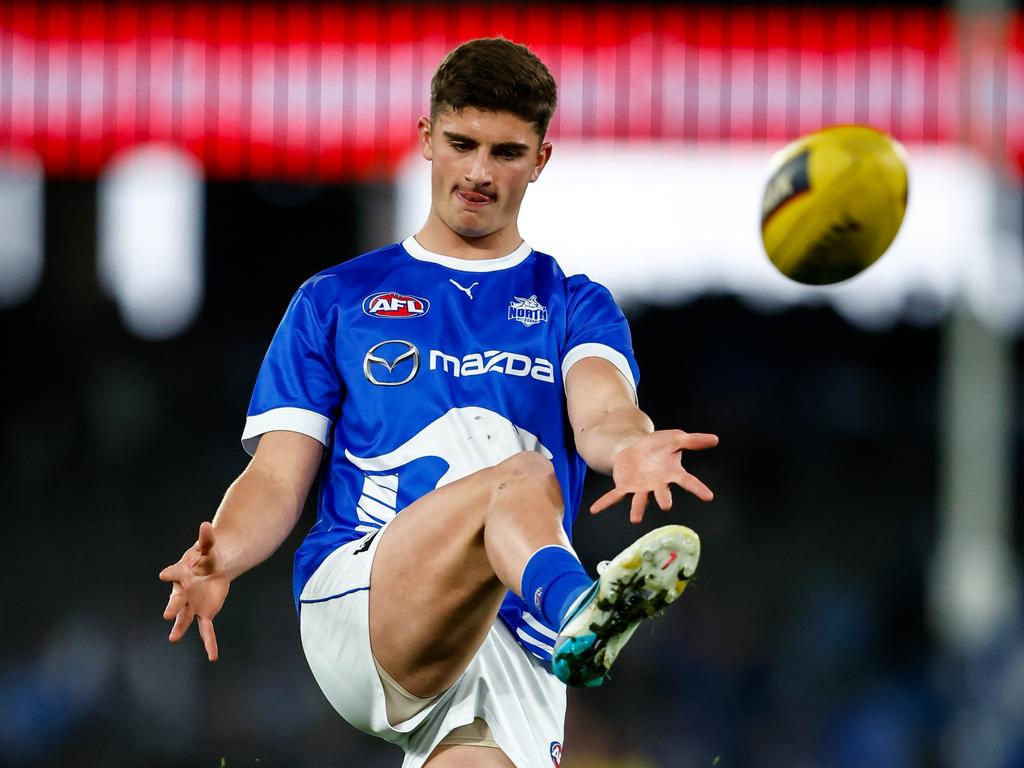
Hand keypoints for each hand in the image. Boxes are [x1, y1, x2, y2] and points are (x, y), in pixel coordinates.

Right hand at [159, 521, 230, 661]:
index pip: (174, 573)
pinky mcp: (204, 613)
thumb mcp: (209, 547)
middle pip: (177, 600)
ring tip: (173, 638)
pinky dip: (210, 642)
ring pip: (185, 618)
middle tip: (168, 615)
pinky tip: (213, 657)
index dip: (170, 574)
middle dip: (173, 607)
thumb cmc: (206, 557)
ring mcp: (192, 605)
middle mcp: (183, 593)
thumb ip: (207, 538)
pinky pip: (207, 630)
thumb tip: (208, 524)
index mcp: (182, 574)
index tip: (164, 574)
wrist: (212, 569)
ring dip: (181, 627)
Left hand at [590, 430, 717, 523]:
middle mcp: (657, 485)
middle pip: (662, 493)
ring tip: (635, 519)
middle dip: (663, 498)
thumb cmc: (659, 446)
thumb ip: (694, 440)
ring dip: (638, 509)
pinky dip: (604, 503)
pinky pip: (613, 497)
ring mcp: (640, 488)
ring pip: (639, 500)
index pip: (688, 481)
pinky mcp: (624, 487)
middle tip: (666, 505)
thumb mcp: (676, 438)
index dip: (698, 488)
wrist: (636, 447)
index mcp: (672, 474)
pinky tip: (594, 510)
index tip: (709, 496)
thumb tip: (716, 439)